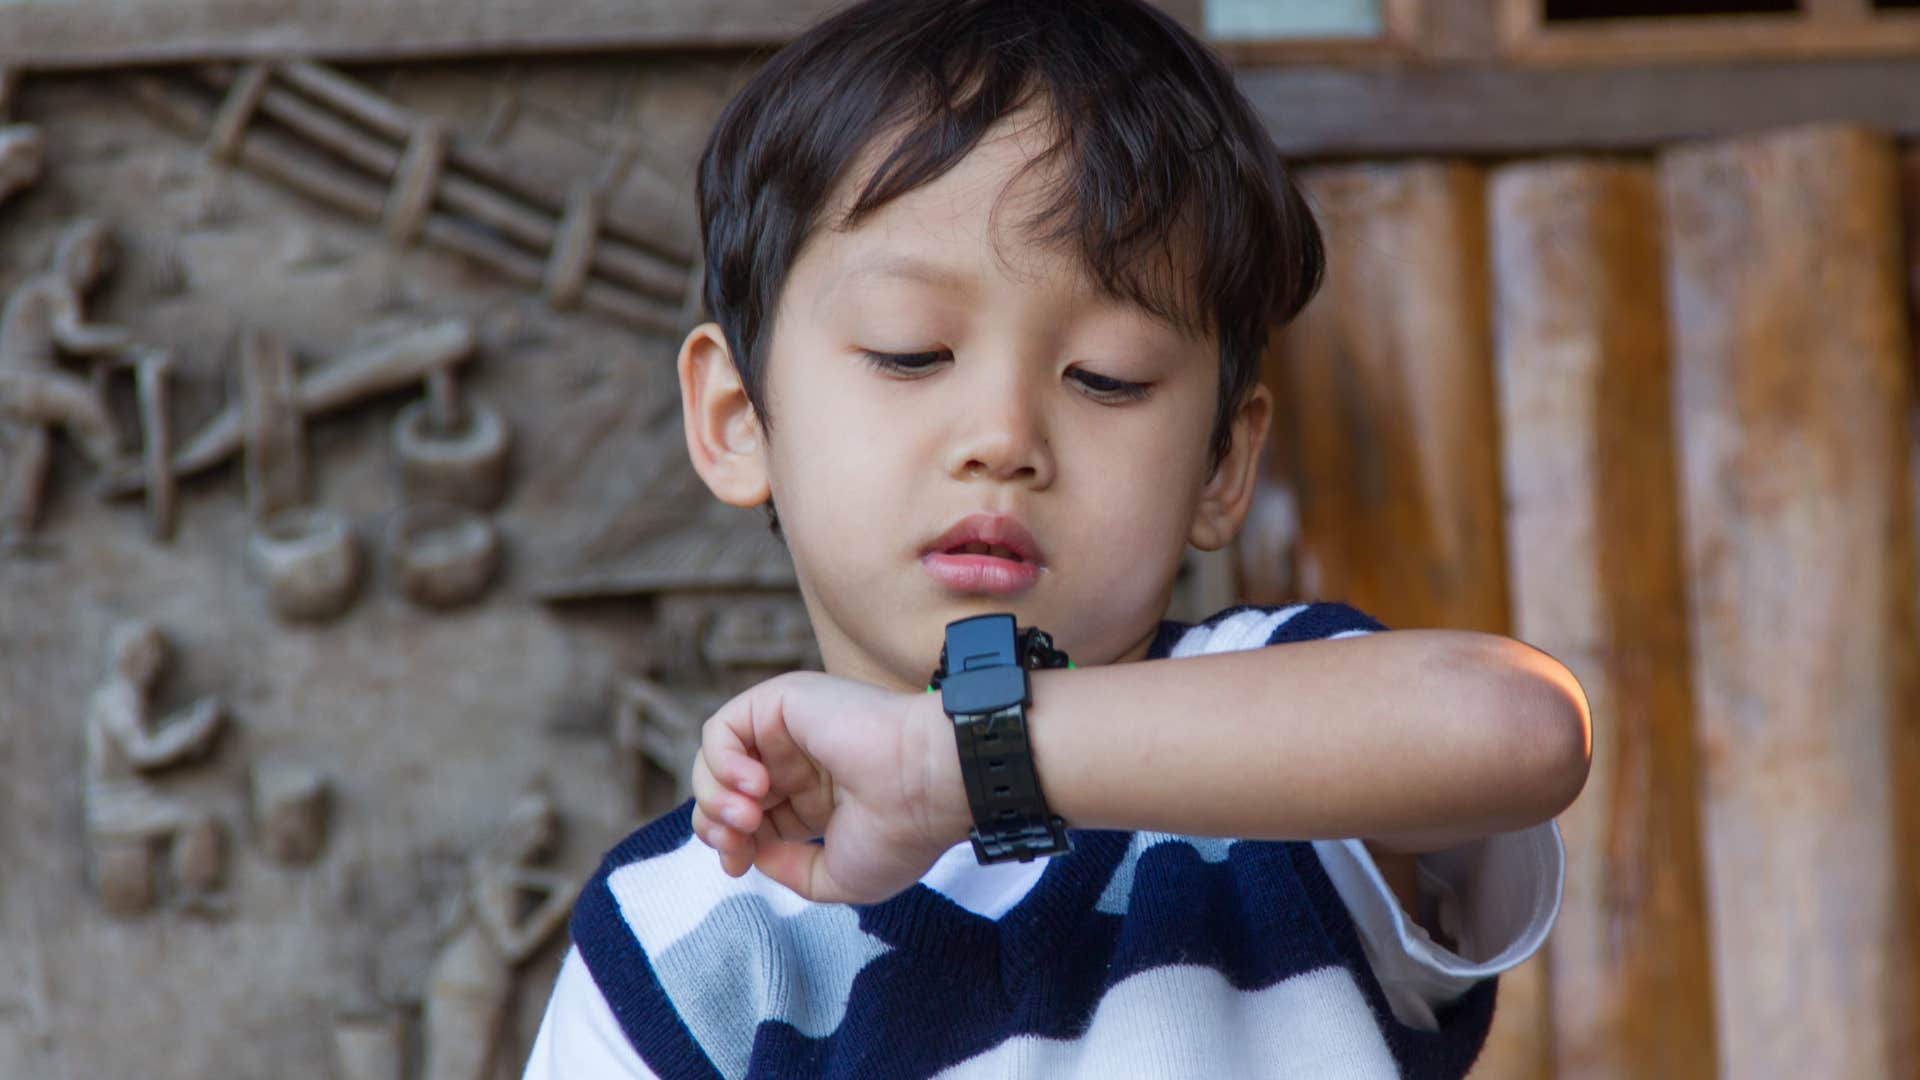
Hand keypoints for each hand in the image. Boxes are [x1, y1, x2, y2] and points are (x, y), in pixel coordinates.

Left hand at [689, 671, 969, 903]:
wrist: (926, 787)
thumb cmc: (900, 834)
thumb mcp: (837, 877)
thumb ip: (789, 870)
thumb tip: (752, 853)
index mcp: (816, 799)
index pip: (750, 819)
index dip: (732, 845)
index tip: (739, 867)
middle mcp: (800, 761)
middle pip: (724, 790)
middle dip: (716, 824)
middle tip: (735, 845)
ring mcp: (790, 730)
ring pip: (716, 760)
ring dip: (715, 796)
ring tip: (746, 817)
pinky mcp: (782, 702)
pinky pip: (721, 729)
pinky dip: (720, 762)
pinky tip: (754, 785)